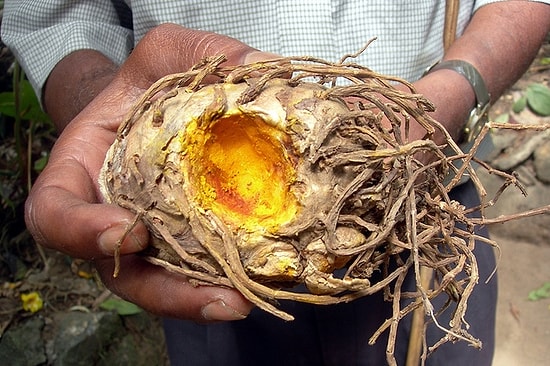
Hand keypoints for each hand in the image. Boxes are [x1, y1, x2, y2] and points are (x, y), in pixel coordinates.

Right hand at [25, 24, 276, 320]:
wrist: (170, 104)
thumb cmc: (155, 81)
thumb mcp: (167, 53)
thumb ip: (198, 56)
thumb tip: (260, 74)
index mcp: (86, 166)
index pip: (56, 211)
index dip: (79, 232)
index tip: (128, 234)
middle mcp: (112, 210)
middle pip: (120, 269)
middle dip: (166, 292)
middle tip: (218, 298)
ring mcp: (153, 232)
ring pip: (166, 282)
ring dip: (202, 299)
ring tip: (246, 301)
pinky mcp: (190, 240)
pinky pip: (200, 270)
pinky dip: (226, 280)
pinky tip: (263, 280)